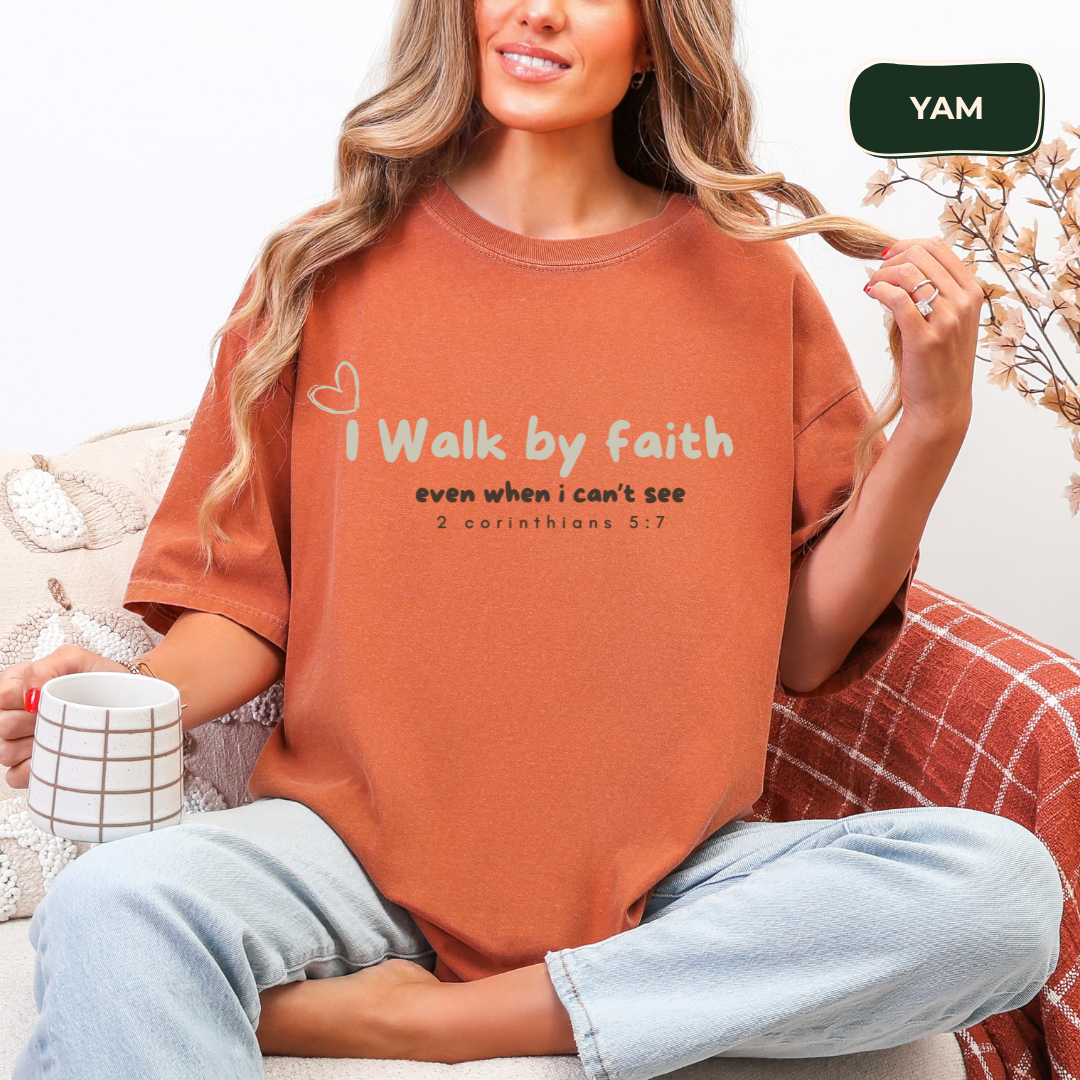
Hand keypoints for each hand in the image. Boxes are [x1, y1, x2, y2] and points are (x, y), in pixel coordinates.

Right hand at [0, 647, 127, 788]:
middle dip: (34, 721)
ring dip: (38, 745)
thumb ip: (47, 667)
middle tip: (61, 716)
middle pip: (3, 726)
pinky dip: (37, 768)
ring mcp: (17, 742)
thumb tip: (29, 694)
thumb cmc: (97, 679)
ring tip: (63, 732)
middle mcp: (12, 714)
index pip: (1, 697)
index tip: (49, 696)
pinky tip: (57, 754)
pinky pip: (17, 776)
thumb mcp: (75, 659)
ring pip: (6, 753)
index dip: (25, 698)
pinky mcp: (27, 766)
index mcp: (15, 686)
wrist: (124, 701)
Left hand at [865, 235, 981, 437]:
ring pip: (909, 273)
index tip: (887, 256)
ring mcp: (947, 320)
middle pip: (922, 254)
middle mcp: (964, 302)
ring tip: (872, 286)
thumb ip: (936, 293)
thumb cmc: (938, 363)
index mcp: (972, 292)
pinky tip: (871, 294)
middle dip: (891, 259)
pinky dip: (879, 290)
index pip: (939, 247)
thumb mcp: (948, 321)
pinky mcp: (925, 338)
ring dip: (882, 274)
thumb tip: (902, 266)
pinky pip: (897, 299)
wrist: (941, 405)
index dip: (907, 245)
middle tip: (876, 275)